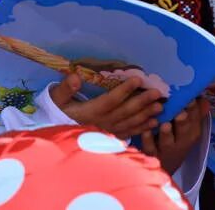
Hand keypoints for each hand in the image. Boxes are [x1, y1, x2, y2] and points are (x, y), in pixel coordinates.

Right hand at [49, 72, 163, 138]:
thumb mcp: (56, 99)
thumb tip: (75, 77)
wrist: (53, 135)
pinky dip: (142, 129)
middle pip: (125, 112)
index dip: (125, 90)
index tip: (138, 79)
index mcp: (90, 112)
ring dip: (146, 115)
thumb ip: (65, 89)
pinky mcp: (110, 137)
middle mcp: (102, 123)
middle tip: (158, 93)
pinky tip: (153, 123)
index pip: (111, 100)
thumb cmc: (57, 111)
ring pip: (130, 123)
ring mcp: (107, 132)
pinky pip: (128, 133)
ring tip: (160, 107)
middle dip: (142, 102)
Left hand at [140, 98, 209, 173]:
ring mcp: (166, 149)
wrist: (166, 166)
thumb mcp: (189, 129)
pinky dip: (147, 139)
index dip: (193, 109)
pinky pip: (150, 147)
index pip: (195, 119)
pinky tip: (145, 131)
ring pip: (167, 141)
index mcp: (192, 133)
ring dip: (166, 133)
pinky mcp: (152, 154)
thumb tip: (204, 99)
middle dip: (183, 122)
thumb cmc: (178, 139)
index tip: (190, 97)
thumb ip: (195, 113)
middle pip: (183, 131)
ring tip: (165, 125)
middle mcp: (181, 142)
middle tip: (181, 113)